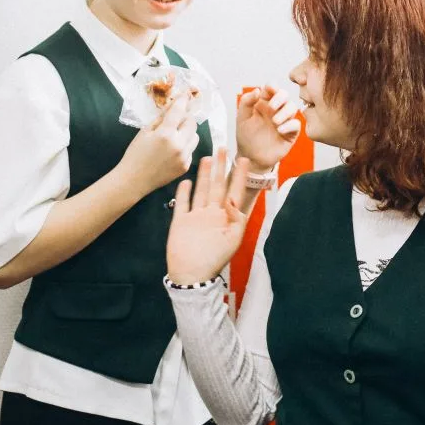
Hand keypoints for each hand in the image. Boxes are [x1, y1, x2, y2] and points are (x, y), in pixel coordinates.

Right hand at [119, 92, 198, 194]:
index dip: (183, 101)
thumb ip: (161, 118)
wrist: (134, 180)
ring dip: (188, 132)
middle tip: (179, 116)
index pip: (179, 112)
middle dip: (186, 117)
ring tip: (175, 134)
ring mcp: (184, 157)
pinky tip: (173, 149)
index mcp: (165, 134)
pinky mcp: (186, 166)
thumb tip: (172, 106)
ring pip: (195, 137)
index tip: (185, 95)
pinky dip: (185, 146)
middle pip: (192, 123)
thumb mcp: (145, 132)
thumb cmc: (135, 154)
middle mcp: (178, 145)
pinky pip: (191, 150)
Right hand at [167, 148, 251, 285]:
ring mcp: (196, 216)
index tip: (244, 159)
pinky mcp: (181, 221)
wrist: (191, 275)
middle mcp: (212, 214)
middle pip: (218, 186)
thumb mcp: (232, 239)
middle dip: (221, 168)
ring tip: (207, 158)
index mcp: (226, 218)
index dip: (239, 176)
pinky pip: (183, 203)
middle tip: (223, 149)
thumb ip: (236, 217)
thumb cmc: (214, 259)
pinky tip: (186, 181)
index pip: (235, 191)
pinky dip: (184, 192)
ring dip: (204, 175)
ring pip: (201, 190)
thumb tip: (235, 198)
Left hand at [235, 86, 301, 170]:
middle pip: (285, 95)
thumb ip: (246, 102)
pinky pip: (296, 124)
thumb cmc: (246, 137)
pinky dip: (289, 125)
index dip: (272, 86)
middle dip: (280, 98)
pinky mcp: (290, 133)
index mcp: (263, 104)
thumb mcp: (241, 118)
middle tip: (272, 107)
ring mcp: (284, 121)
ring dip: (285, 112)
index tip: (269, 88)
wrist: (251, 157)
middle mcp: (275, 110)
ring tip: (275, 122)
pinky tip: (280, 130)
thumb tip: (257, 90)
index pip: (271, 89)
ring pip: (293, 108)